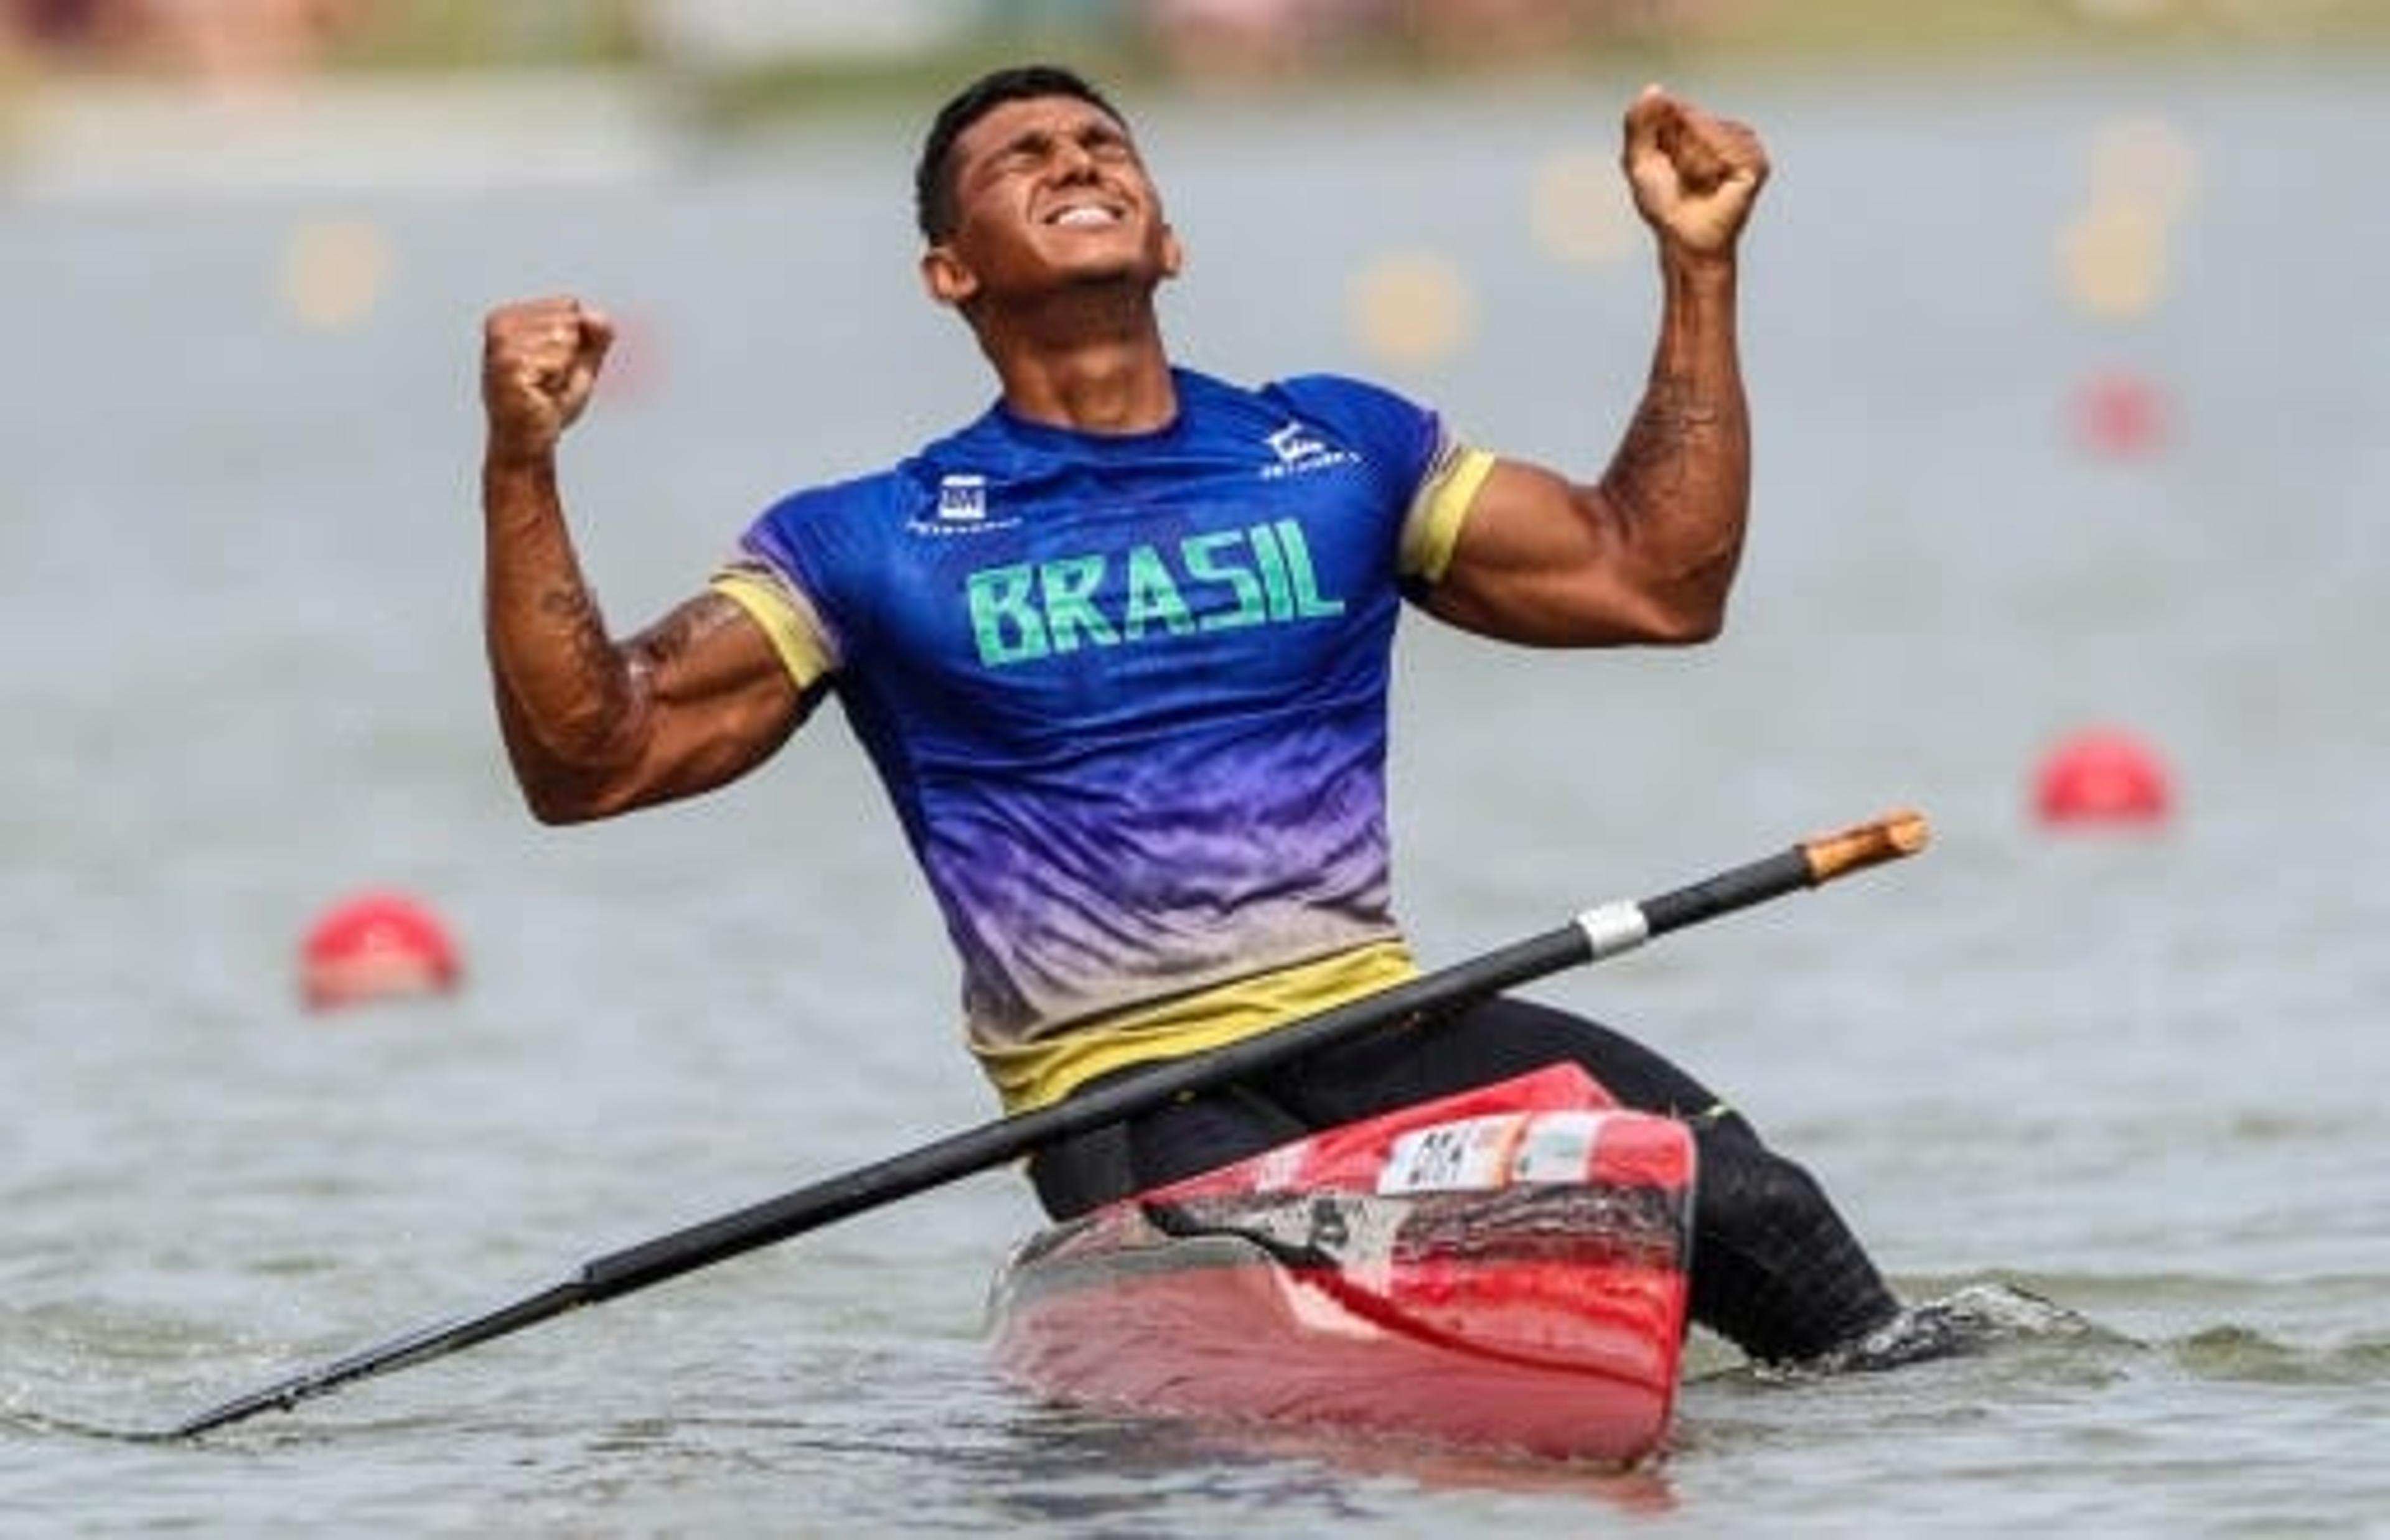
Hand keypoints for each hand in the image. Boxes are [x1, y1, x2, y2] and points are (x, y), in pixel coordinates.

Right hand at [482, 296, 614, 462]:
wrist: (529, 442)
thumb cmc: (551, 402)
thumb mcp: (581, 363)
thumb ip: (596, 336)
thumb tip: (594, 316)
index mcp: (509, 317)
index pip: (569, 306)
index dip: (573, 343)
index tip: (551, 366)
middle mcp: (499, 324)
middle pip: (569, 321)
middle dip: (570, 357)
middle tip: (547, 381)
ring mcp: (501, 345)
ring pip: (565, 340)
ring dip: (562, 371)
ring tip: (542, 388)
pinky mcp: (508, 366)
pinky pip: (558, 362)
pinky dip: (558, 382)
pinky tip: (538, 394)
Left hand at [1621, 86, 1769, 261]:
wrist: (1684, 237)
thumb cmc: (1662, 204)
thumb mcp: (1639, 161)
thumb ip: (1639, 123)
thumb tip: (1654, 88)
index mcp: (1697, 126)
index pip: (1675, 108)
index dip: (1662, 135)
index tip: (1662, 160)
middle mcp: (1722, 131)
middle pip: (1691, 118)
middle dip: (1676, 149)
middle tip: (1680, 176)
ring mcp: (1743, 146)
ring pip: (1707, 131)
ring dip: (1693, 159)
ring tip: (1697, 182)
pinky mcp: (1756, 163)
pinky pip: (1726, 147)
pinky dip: (1711, 166)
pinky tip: (1714, 185)